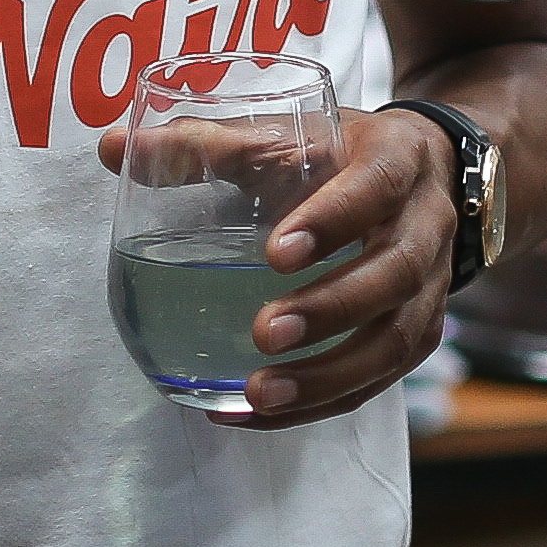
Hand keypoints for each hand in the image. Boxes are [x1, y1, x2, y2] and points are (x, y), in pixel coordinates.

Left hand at [222, 110, 458, 428]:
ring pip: (396, 341)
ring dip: (328, 375)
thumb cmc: (337, 154)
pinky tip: (255, 413)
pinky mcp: (418, 333)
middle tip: (265, 333)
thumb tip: (115, 148)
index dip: (333, 222)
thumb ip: (205, 143)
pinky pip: (377, 380)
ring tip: (260, 393)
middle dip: (331, 311)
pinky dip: (318, 403)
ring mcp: (431, 286)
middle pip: (394, 275)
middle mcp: (426, 225)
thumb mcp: (287, 133)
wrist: (422, 175)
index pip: (376, 188)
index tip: (273, 254)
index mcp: (397, 160)